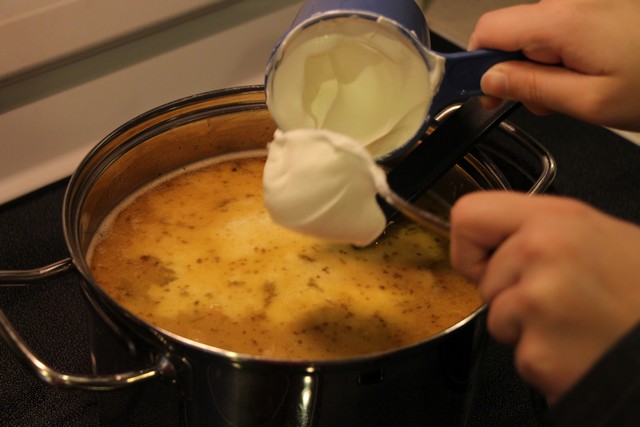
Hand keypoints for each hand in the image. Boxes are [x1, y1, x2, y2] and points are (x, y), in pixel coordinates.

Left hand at [449, 192, 639, 402]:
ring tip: (580, 325)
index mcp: (555, 219)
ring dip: (531, 331)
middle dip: (515, 298)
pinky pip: (520, 357)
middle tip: (566, 302)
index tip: (489, 263)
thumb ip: (543, 231)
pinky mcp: (538, 353)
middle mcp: (539, 253)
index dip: (472, 247)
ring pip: (498, 320)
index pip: (467, 216)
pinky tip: (582, 349)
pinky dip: (547, 362)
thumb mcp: (601, 234)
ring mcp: (536, 304)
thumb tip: (503, 242)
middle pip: (485, 282)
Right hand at [468, 0, 639, 131]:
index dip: (476, 65)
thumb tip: (490, 80)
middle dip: (512, 73)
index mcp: (561, 21)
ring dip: (538, 69)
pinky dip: (558, 57)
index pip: (487, 31)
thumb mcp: (587, 101)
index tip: (482, 92)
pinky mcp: (592, 9)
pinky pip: (555, 31)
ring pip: (530, 37)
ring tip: (571, 91)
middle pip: (507, 35)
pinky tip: (582, 75)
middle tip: (540, 101)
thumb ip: (531, 88)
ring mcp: (581, 3)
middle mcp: (568, 2)